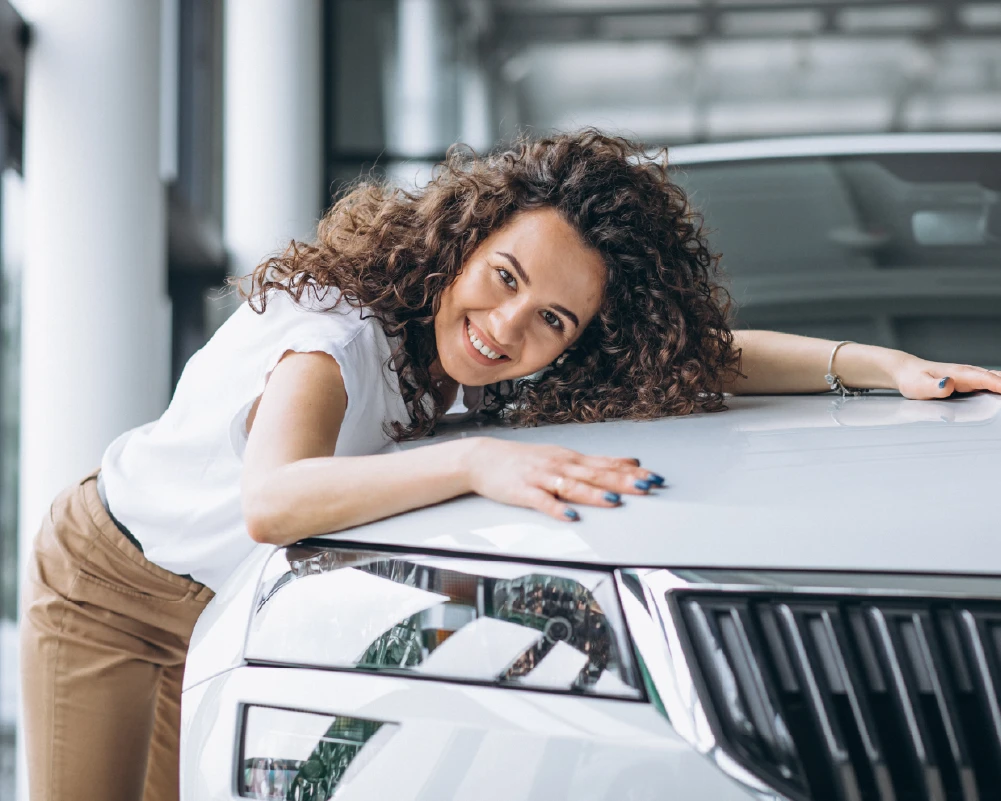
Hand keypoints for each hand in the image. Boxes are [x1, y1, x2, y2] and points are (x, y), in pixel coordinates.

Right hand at [463, 438, 660, 521]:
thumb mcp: (562, 456)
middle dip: (622, 482)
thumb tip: (631, 463)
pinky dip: (556, 508)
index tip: (655, 477)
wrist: (482, 459)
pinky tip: (570, 516)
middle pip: (595, 475)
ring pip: (572, 486)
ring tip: (613, 501)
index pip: (607, 465)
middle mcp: (560, 466)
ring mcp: (541, 478)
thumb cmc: (525, 460)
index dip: (632, 472)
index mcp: (571, 459)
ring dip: (593, 494)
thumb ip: (596, 463)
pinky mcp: (523, 492)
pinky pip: (542, 501)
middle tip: (647, 488)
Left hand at [894, 355, 1000, 399]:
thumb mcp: (919, 386)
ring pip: (997, 380)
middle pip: (998, 378)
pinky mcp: (970, 382)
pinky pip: (991, 384)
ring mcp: (971, 377)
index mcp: (961, 374)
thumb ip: (934, 387)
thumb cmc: (912, 379)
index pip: (988, 379)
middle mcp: (969, 373)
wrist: (906, 371)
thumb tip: (949, 385)